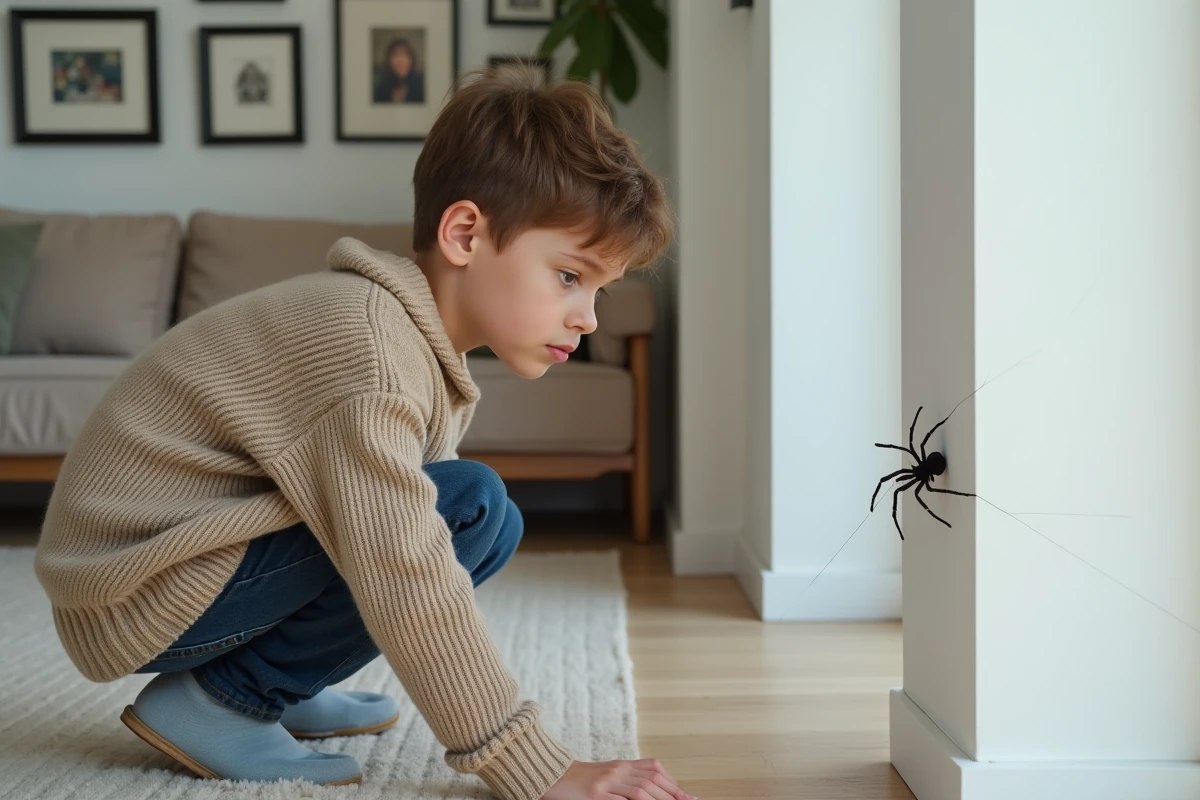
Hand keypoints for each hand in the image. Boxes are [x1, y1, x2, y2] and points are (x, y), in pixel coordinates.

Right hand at [541, 759, 696, 799]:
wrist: (554, 776)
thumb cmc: (584, 780)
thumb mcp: (610, 775)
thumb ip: (631, 779)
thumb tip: (656, 791)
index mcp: (623, 764)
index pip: (655, 770)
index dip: (675, 784)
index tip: (689, 798)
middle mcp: (617, 770)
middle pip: (652, 782)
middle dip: (672, 796)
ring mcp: (606, 782)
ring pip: (640, 792)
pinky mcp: (594, 794)